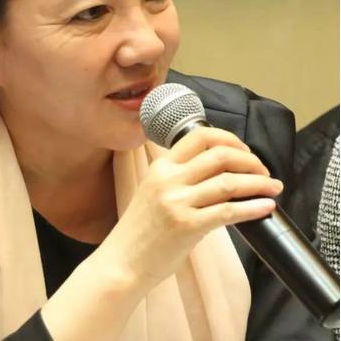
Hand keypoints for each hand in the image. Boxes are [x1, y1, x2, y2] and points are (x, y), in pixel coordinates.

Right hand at [97, 127, 282, 290]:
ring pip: (228, 182)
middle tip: (263, 171)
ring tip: (273, 188)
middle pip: (220, 155)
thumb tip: (220, 170)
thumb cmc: (141, 229)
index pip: (199, 136)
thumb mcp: (153, 190)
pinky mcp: (187, 225)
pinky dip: (253, 207)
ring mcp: (177, 201)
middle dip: (250, 160)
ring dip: (259, 183)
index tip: (245, 150)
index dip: (229, 138)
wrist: (124, 260)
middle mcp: (168, 179)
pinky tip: (266, 207)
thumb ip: (179, 176)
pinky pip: (228, 211)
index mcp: (161, 166)